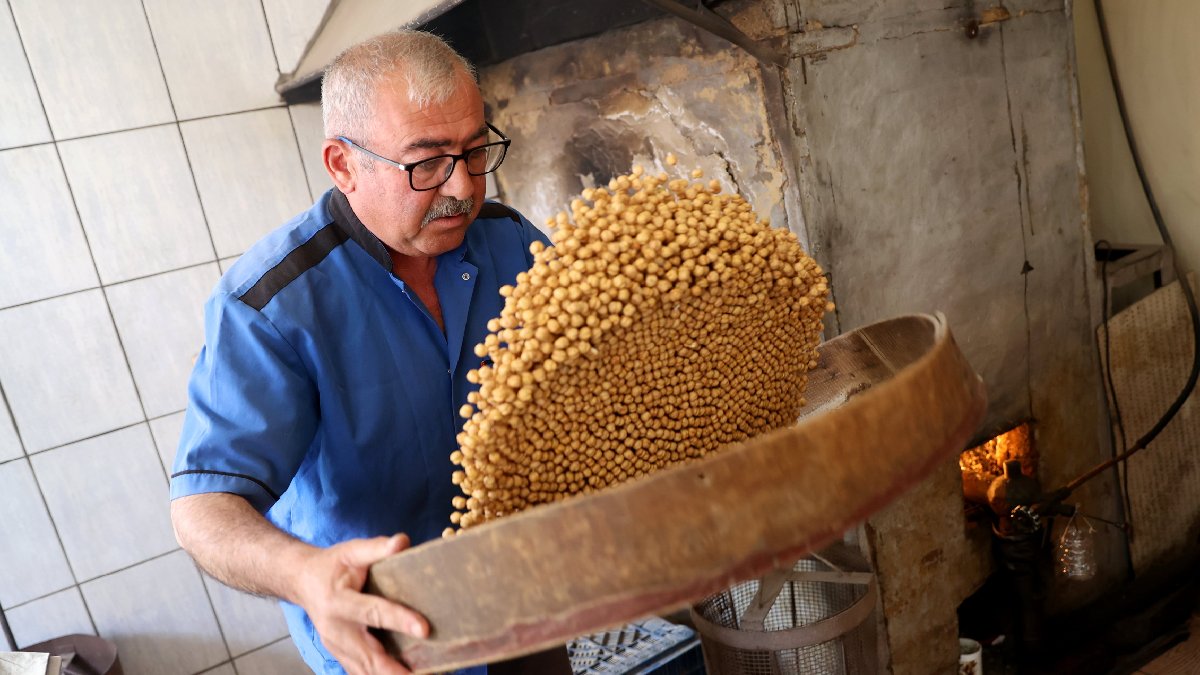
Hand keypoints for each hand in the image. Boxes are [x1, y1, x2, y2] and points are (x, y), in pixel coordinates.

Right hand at [294, 534, 428, 673]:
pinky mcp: (341, 655)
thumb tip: (403, 542)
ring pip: (366, 671)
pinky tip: (407, 674)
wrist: (303, 581)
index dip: (399, 620)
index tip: (424, 629)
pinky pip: (362, 672)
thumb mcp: (351, 551)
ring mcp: (337, 647)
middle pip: (369, 657)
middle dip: (396, 670)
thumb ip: (377, 548)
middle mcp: (336, 630)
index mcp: (338, 601)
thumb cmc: (331, 566)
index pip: (373, 613)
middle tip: (425, 674)